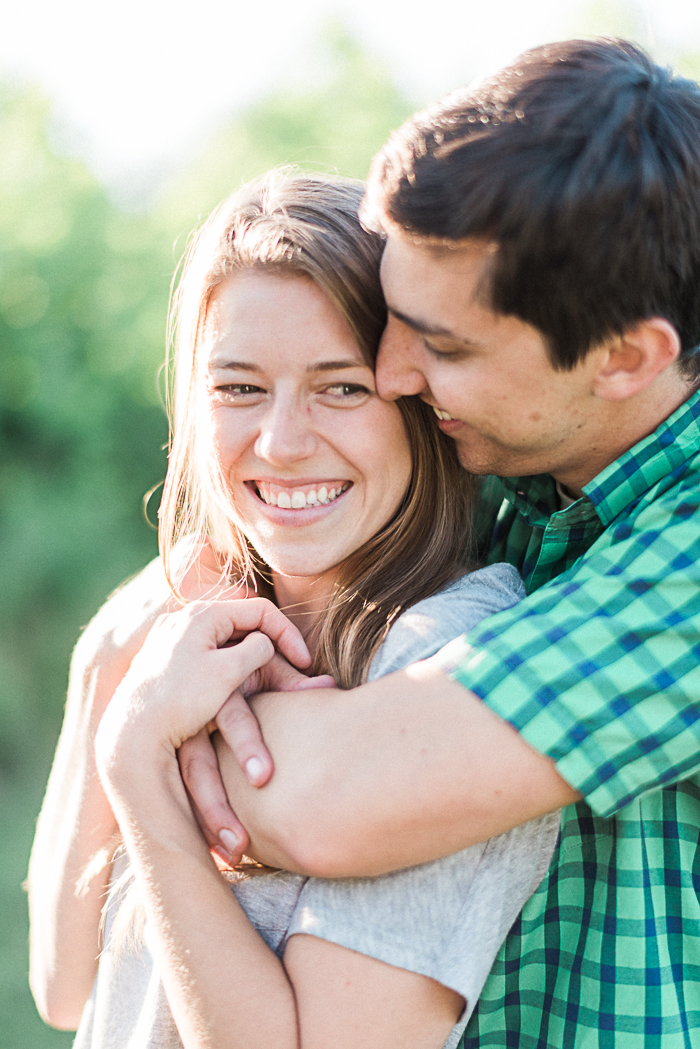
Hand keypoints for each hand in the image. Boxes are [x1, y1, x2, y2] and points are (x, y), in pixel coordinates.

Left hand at [95, 598, 311, 800]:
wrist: (131, 734)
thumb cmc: (181, 701)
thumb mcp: (229, 673)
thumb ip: (256, 650)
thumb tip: (265, 642)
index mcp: (202, 614)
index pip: (259, 610)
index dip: (288, 634)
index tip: (305, 663)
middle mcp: (184, 620)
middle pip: (242, 624)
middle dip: (272, 645)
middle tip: (294, 668)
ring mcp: (172, 639)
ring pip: (226, 641)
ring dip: (251, 658)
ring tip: (269, 679)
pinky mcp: (166, 661)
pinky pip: (208, 655)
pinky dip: (230, 667)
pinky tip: (238, 689)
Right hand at [178, 653, 334, 864]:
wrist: (201, 653)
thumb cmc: (245, 659)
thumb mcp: (265, 664)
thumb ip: (292, 680)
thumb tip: (327, 686)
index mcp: (219, 686)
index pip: (233, 718)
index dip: (247, 746)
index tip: (264, 779)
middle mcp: (192, 714)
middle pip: (197, 764)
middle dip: (216, 806)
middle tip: (238, 846)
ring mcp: (179, 737)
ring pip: (184, 785)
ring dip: (204, 821)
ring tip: (228, 857)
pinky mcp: (174, 755)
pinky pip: (178, 792)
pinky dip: (192, 819)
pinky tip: (207, 850)